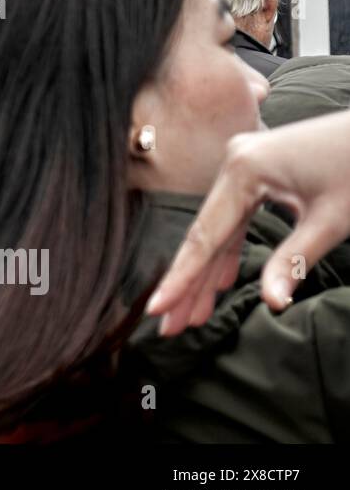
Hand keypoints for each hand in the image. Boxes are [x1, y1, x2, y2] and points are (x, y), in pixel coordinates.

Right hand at [146, 110, 349, 335]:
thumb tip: (272, 303)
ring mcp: (243, 164)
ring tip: (194, 314)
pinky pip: (236, 215)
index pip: (205, 236)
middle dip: (191, 283)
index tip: (156, 309)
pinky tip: (222, 279)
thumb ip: (294, 261)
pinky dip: (231, 248)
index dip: (181, 278)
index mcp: (243, 169)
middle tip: (171, 327)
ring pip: (219, 227)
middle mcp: (233, 162)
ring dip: (210, 271)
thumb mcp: (332, 219)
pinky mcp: (258, 169)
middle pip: (206, 234)